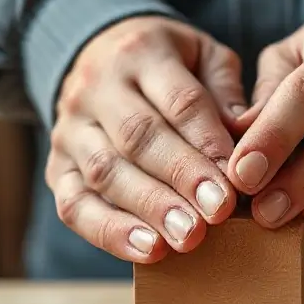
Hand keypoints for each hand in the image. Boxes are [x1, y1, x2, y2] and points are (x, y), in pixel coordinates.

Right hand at [45, 16, 249, 262]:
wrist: (97, 57)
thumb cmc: (166, 62)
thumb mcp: (202, 54)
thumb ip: (226, 91)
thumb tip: (246, 142)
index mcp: (141, 52)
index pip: (179, 100)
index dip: (209, 142)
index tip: (238, 178)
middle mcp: (97, 88)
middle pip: (138, 136)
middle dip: (181, 178)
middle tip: (217, 213)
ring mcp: (70, 129)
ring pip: (104, 172)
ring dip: (149, 209)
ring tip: (187, 237)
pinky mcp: (57, 167)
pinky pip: (73, 204)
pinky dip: (109, 232)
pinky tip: (148, 250)